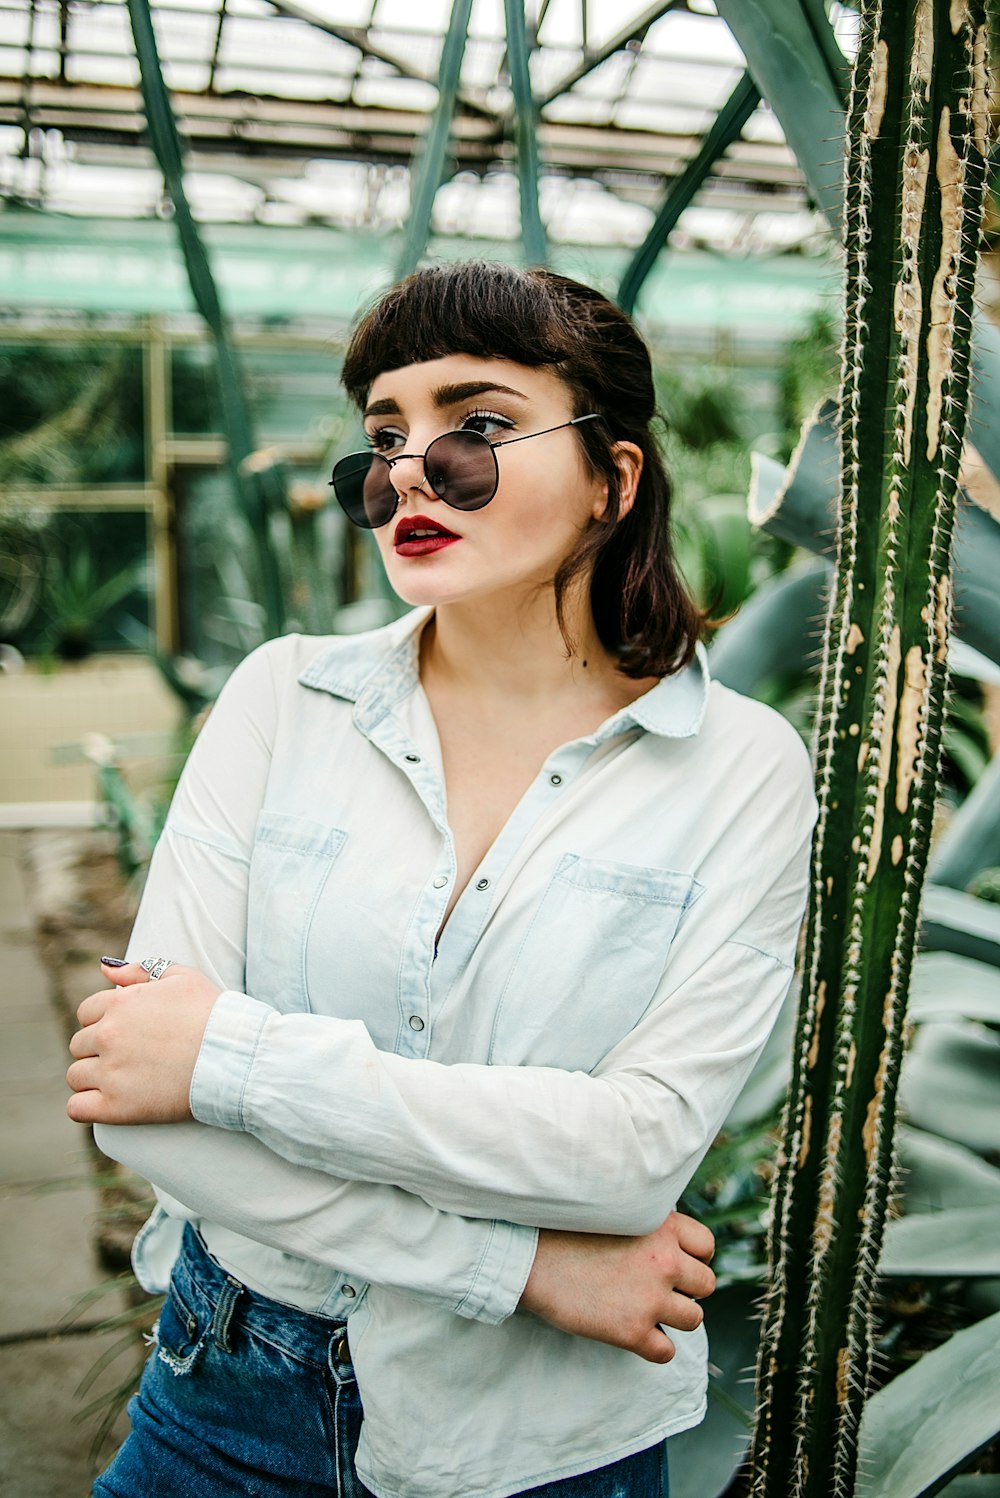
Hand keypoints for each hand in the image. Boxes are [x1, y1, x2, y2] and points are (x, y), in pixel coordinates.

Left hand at [66, 960, 220, 1126]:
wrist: (234, 1057)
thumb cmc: (214, 1014)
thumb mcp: (183, 978)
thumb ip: (141, 970)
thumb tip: (105, 969)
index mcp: (119, 1003)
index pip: (86, 1013)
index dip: (104, 1023)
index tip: (127, 1034)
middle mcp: (108, 1035)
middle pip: (79, 1045)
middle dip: (99, 1050)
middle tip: (130, 1058)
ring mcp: (110, 1072)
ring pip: (75, 1076)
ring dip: (93, 1078)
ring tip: (124, 1081)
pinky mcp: (116, 1107)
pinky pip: (77, 1108)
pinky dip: (87, 1106)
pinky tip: (108, 1103)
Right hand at [518, 1210, 715, 1363]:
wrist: (529, 1255)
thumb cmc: (564, 1229)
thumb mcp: (616, 1211)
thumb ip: (647, 1224)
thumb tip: (667, 1241)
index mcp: (662, 1225)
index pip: (706, 1246)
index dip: (692, 1257)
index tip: (675, 1263)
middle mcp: (665, 1260)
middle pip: (705, 1284)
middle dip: (685, 1289)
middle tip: (657, 1289)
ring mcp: (651, 1298)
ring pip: (694, 1318)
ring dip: (674, 1317)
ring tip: (646, 1310)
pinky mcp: (633, 1331)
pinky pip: (667, 1351)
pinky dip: (654, 1347)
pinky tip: (634, 1334)